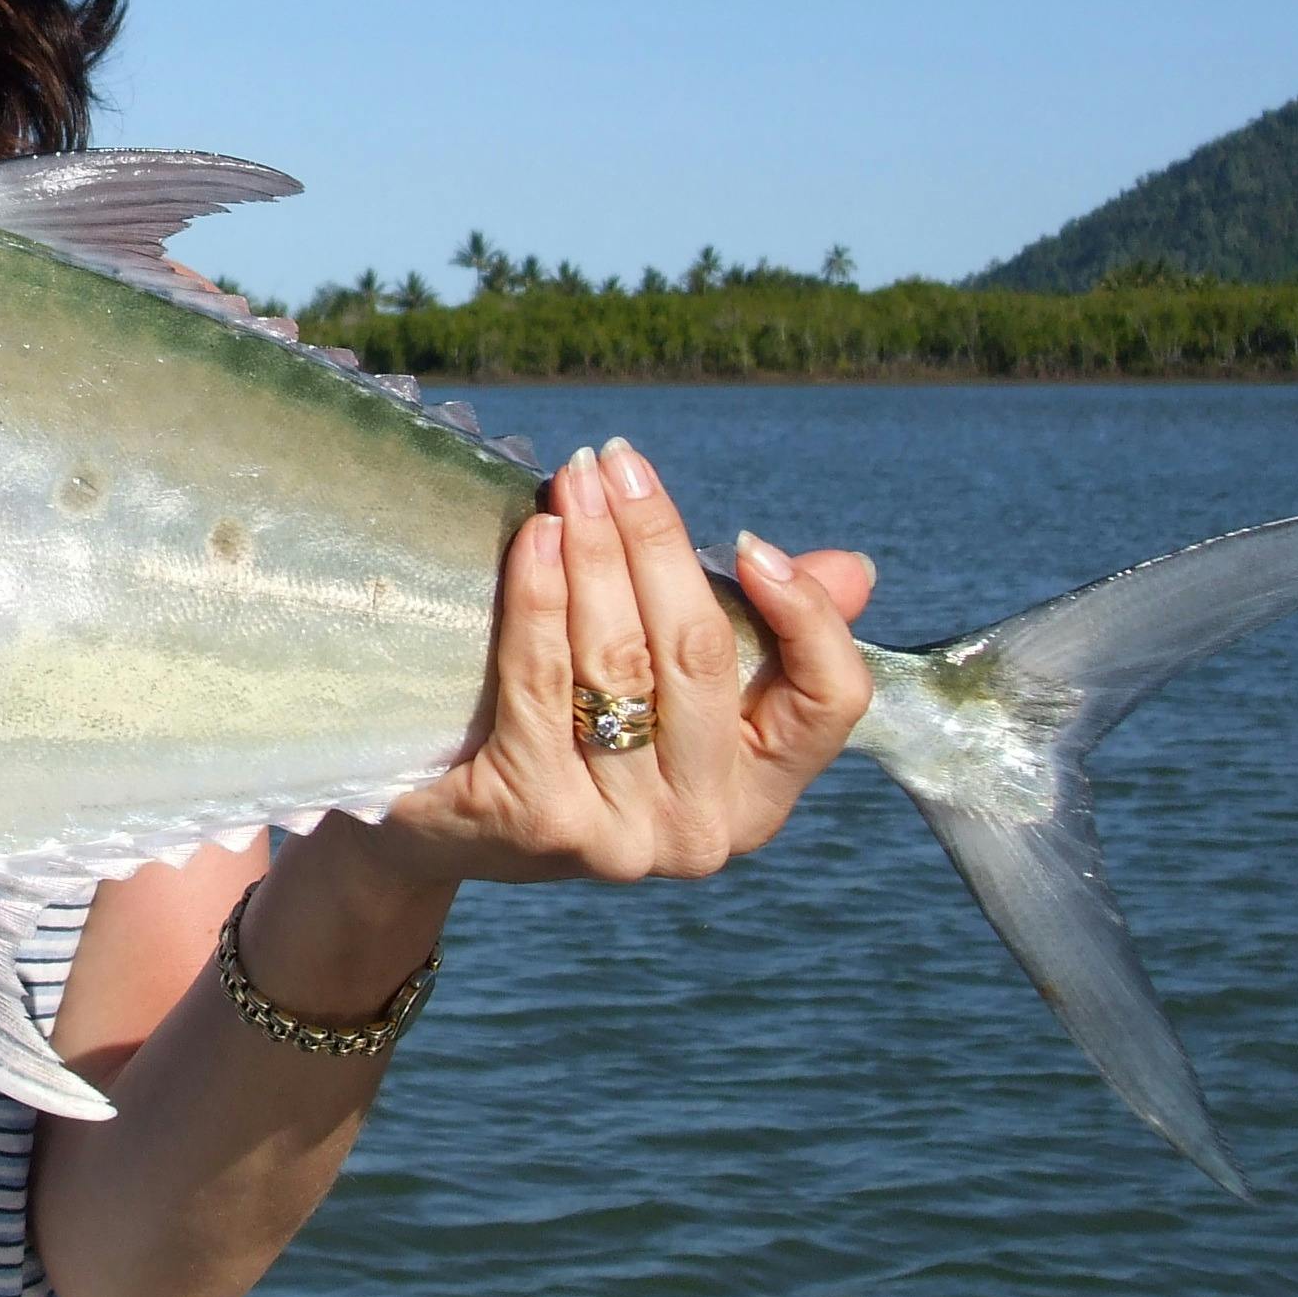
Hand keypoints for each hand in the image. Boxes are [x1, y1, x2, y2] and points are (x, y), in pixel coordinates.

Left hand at [373, 437, 874, 884]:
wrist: (443, 827)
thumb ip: (760, 637)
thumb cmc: (575, 739)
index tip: (749, 542)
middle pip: (702, 654)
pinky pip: (541, 680)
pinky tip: (536, 537)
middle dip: (659, 541)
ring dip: (596, 552)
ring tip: (574, 480)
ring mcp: (622, 835)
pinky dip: (539, 596)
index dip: (806, 618)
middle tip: (618, 462)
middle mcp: (706, 829)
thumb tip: (854, 572)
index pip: (832, 701)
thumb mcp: (672, 695)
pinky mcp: (538, 819)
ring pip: (620, 660)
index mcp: (760, 796)